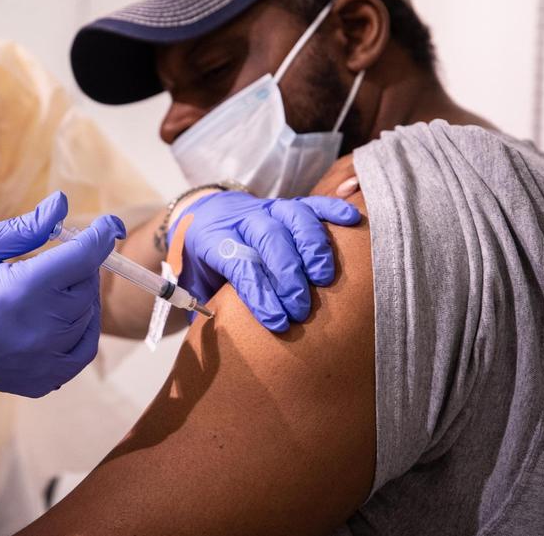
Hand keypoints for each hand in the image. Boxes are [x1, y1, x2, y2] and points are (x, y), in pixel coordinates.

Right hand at [0, 191, 124, 397]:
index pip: (84, 257)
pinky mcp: (45, 378)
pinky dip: (84, 327)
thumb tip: (61, 204)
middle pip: (87, 285)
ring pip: (88, 315)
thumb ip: (24, 227)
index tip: (108, 225)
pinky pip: (84, 348)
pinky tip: (66, 314)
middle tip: (57, 259)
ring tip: (51, 286)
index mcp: (23, 290)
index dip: (100, 236)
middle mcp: (41, 328)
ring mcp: (45, 359)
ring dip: (79, 295)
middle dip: (80, 265)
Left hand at [168, 192, 359, 331]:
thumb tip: (216, 340)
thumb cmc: (202, 259)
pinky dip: (334, 210)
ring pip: (295, 217)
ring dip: (313, 248)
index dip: (260, 293)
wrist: (204, 215)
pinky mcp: (288, 205)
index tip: (277, 322)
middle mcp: (243, 219)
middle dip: (289, 275)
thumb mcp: (191, 283)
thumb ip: (201, 306)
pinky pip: (313, 202)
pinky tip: (352, 221)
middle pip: (270, 238)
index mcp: (213, 238)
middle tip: (301, 310)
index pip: (239, 263)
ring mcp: (268, 208)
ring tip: (325, 280)